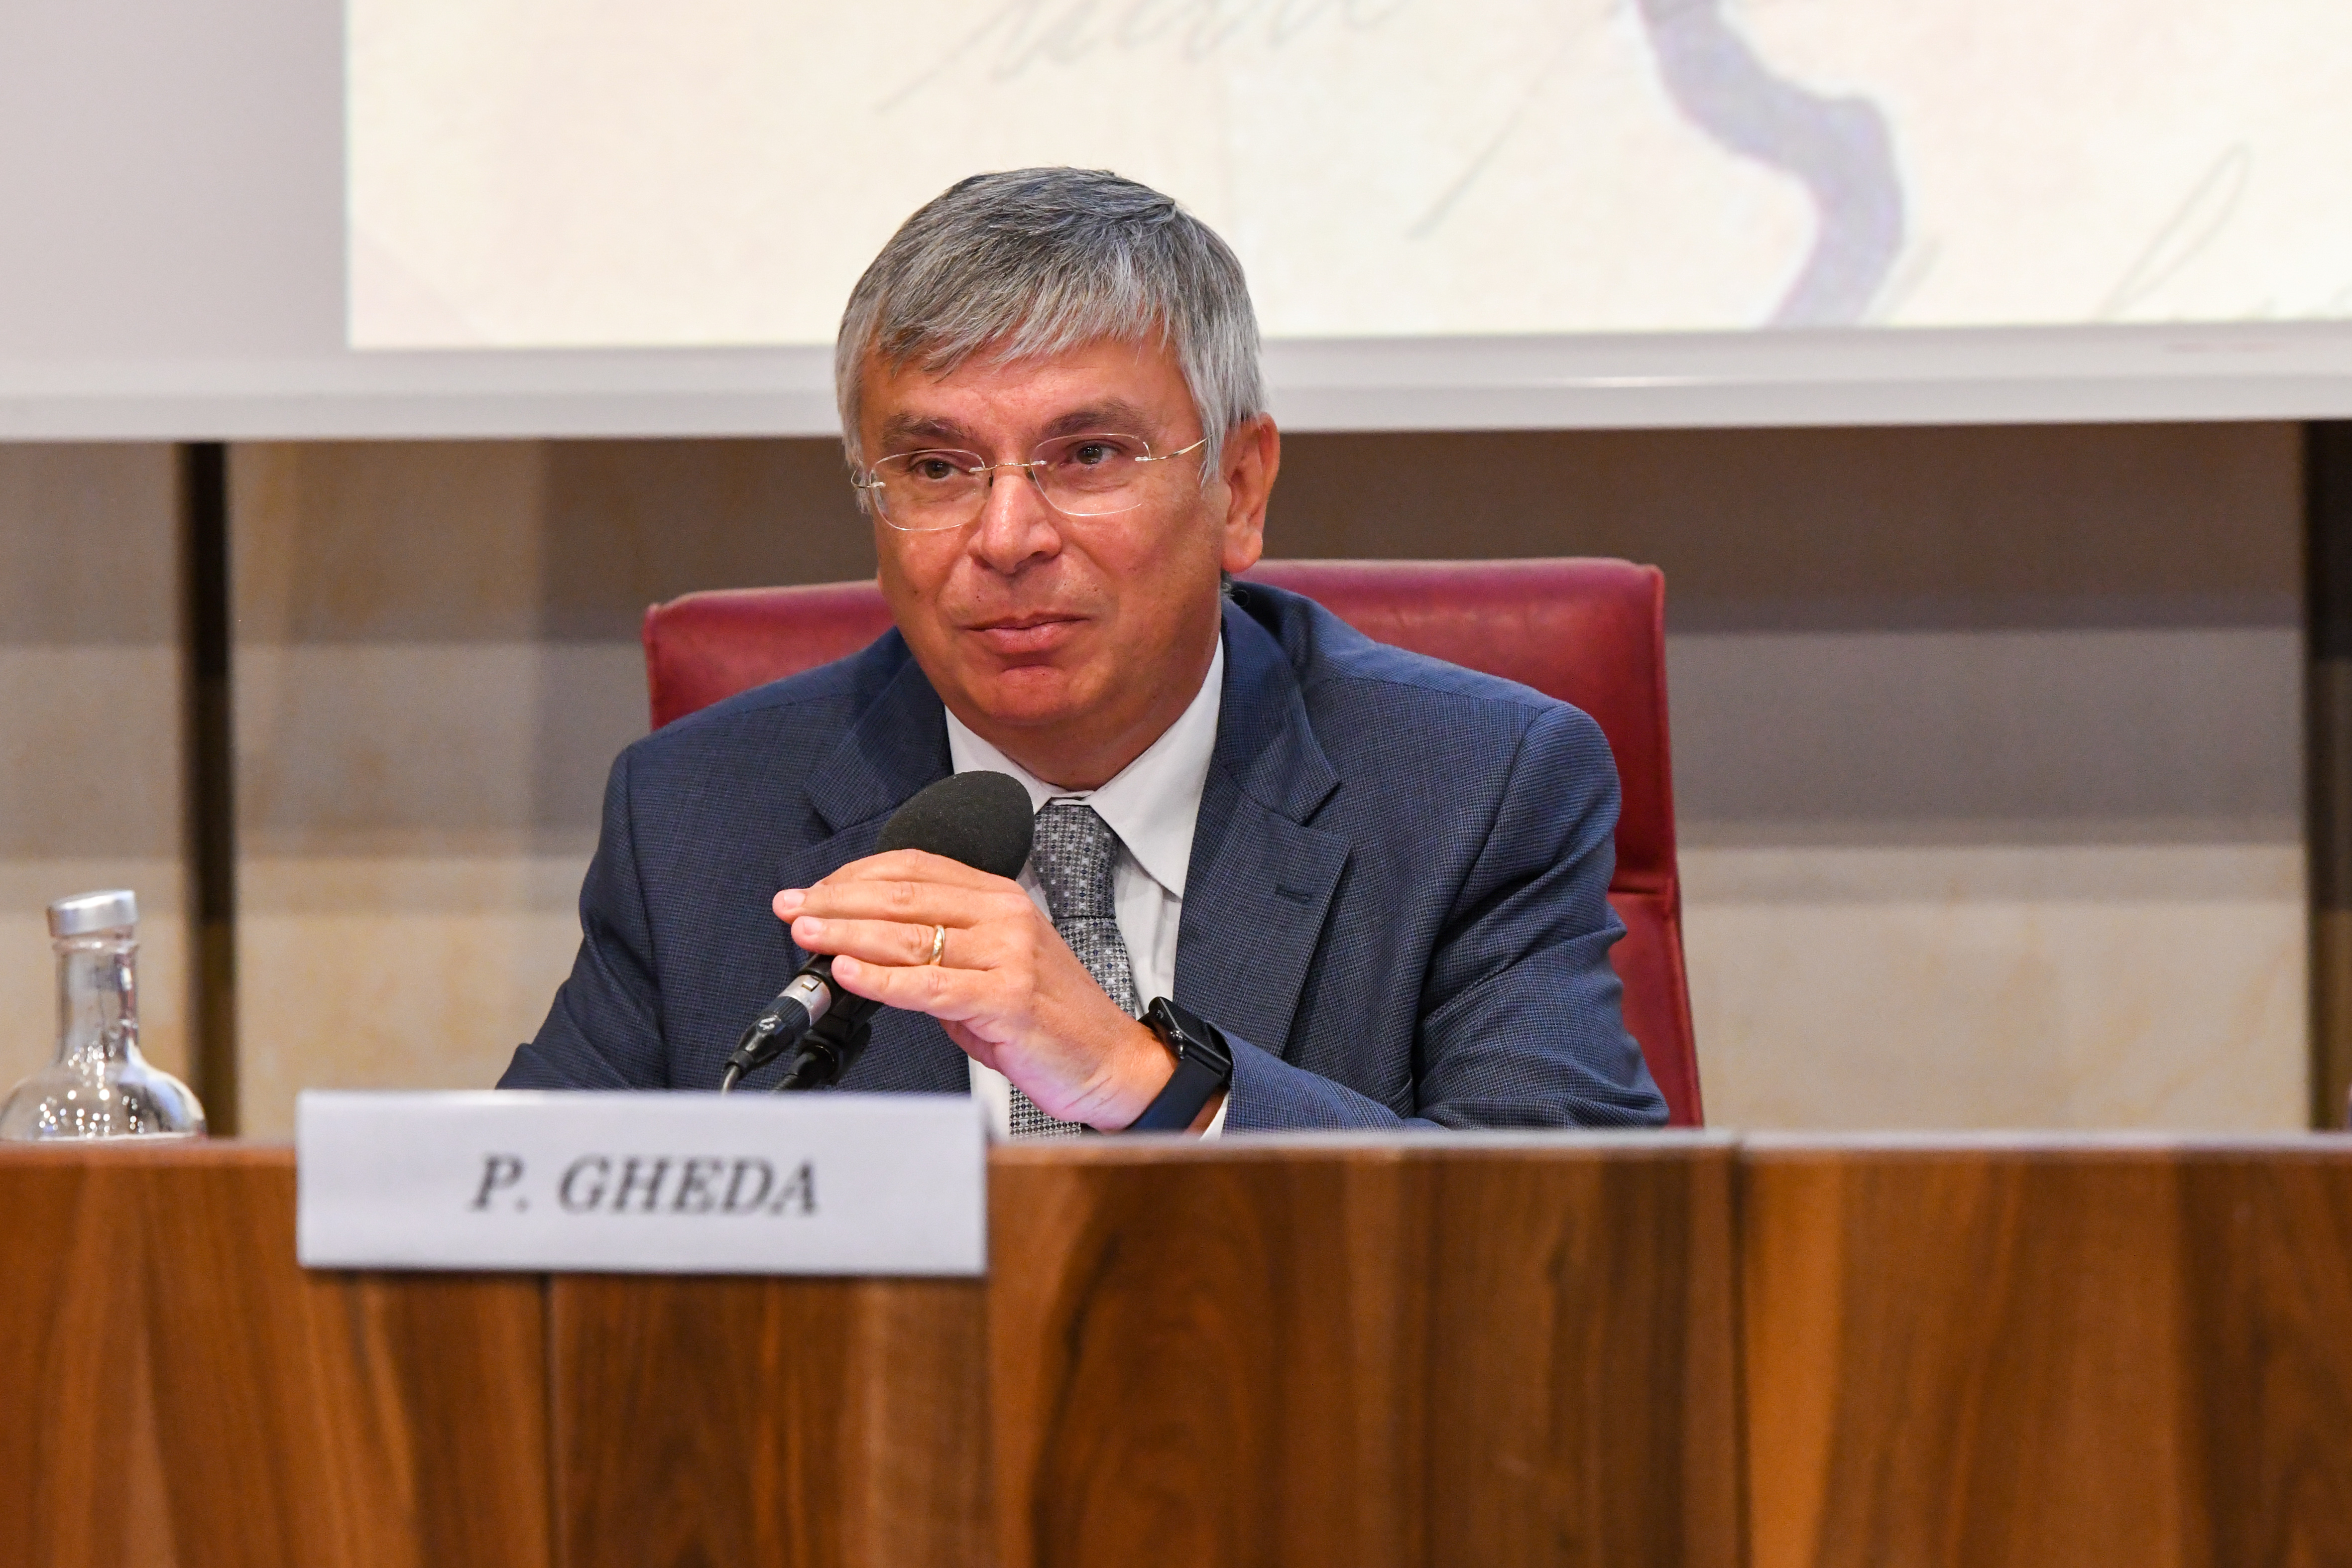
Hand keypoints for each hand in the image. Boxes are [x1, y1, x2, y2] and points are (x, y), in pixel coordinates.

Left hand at [773, 849, 1179, 1128]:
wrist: (1112, 1062)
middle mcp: (1005, 917)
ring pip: (908, 936)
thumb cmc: (1052, 1021)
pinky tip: (846, 974)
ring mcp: (1009, 956)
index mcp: (1000, 899)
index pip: (914, 868)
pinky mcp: (1007, 1000)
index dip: (854, 876)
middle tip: (791, 908)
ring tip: (805, 935)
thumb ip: (939, 956)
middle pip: (902, 896)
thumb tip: (867, 956)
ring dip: (845, 935)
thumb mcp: (993, 970)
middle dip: (836, 901)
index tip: (812, 891)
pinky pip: (929, 987)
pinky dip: (880, 980)